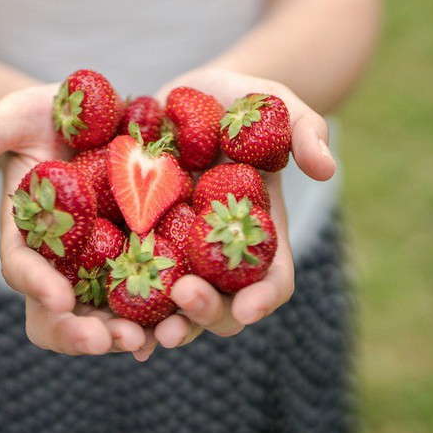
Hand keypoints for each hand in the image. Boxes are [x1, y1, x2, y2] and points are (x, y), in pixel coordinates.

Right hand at [0, 85, 156, 360]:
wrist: (94, 117)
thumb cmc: (46, 117)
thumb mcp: (15, 117)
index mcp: (26, 234)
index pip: (22, 267)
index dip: (36, 284)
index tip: (57, 299)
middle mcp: (61, 260)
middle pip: (61, 311)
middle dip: (79, 330)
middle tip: (106, 340)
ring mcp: (100, 262)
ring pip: (105, 312)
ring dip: (123, 332)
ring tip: (146, 341)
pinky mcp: (138, 254)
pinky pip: (147, 292)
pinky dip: (160, 312)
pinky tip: (179, 323)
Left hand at [151, 67, 335, 348]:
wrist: (182, 99)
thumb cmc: (237, 101)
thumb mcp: (273, 104)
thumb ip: (303, 129)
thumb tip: (326, 169)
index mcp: (259, 232)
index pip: (272, 277)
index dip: (264, 296)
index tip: (248, 307)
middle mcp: (218, 254)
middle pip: (222, 303)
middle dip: (208, 311)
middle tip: (185, 297)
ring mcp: (177, 251)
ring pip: (175, 307)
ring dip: (165, 325)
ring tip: (145, 333)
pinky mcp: (139, 241)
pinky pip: (132, 280)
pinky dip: (124, 305)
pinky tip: (106, 316)